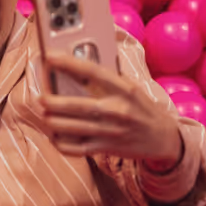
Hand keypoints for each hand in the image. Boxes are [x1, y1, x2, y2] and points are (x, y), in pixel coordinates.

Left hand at [39, 51, 183, 165]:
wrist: (164, 139)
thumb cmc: (141, 107)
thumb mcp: (130, 87)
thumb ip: (106, 78)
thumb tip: (73, 64)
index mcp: (123, 89)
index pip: (92, 72)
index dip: (68, 63)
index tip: (49, 56)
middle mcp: (117, 110)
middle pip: (76, 105)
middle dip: (53, 102)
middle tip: (40, 98)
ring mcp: (111, 132)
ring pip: (72, 128)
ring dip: (52, 121)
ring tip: (44, 114)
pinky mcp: (107, 149)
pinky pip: (76, 148)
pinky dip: (60, 142)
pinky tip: (54, 135)